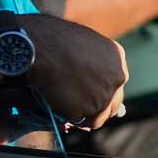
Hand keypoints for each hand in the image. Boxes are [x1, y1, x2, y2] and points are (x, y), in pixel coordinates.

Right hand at [23, 14, 128, 130]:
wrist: (40, 46)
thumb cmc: (54, 39)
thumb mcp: (85, 43)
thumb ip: (93, 62)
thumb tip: (88, 76)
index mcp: (117, 59)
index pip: (116, 85)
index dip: (102, 92)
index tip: (90, 96)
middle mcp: (116, 79)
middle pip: (112, 105)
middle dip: (97, 108)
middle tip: (79, 107)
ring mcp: (102, 97)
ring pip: (95, 117)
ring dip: (81, 113)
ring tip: (62, 101)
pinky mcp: (85, 111)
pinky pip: (76, 119)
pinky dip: (65, 114)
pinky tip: (55, 99)